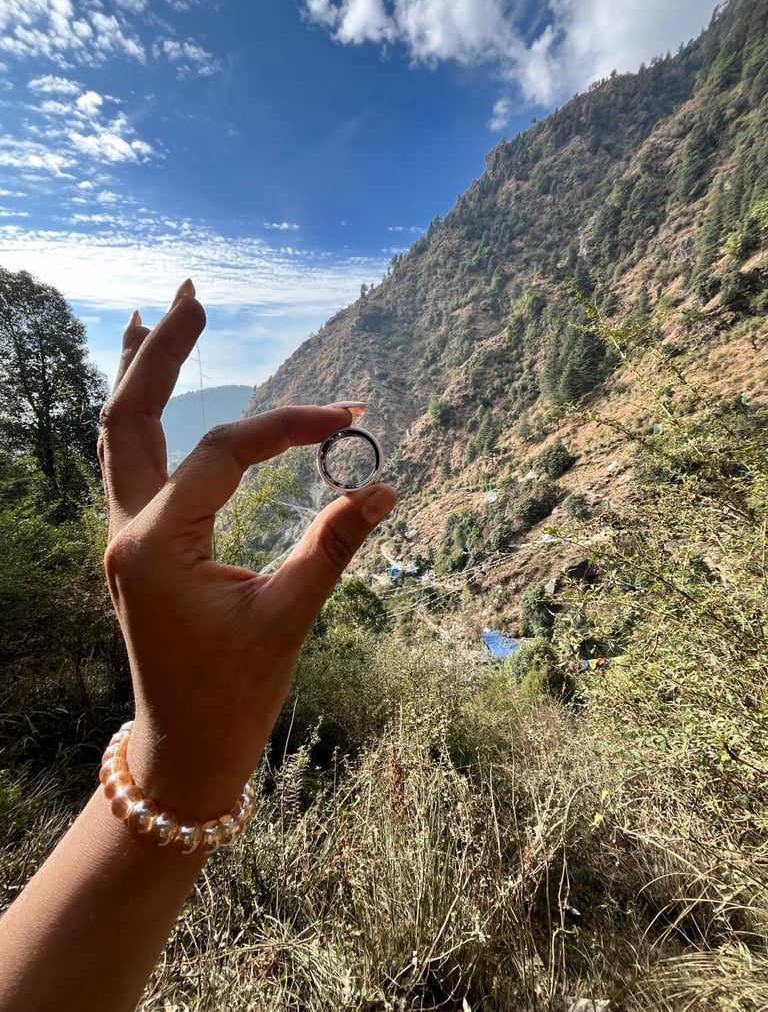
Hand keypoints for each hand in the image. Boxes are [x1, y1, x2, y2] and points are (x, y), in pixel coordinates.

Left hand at [98, 281, 396, 820]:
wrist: (184, 749)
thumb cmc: (233, 693)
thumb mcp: (289, 617)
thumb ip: (334, 544)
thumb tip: (386, 484)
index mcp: (157, 546)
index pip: (226, 453)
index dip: (290, 425)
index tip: (349, 415)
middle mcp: (127, 530)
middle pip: (129, 417)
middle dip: (163, 352)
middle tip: (194, 292)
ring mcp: (124, 536)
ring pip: (117, 436)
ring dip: (138, 375)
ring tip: (155, 318)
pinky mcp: (137, 545)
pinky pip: (128, 463)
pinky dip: (140, 417)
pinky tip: (153, 393)